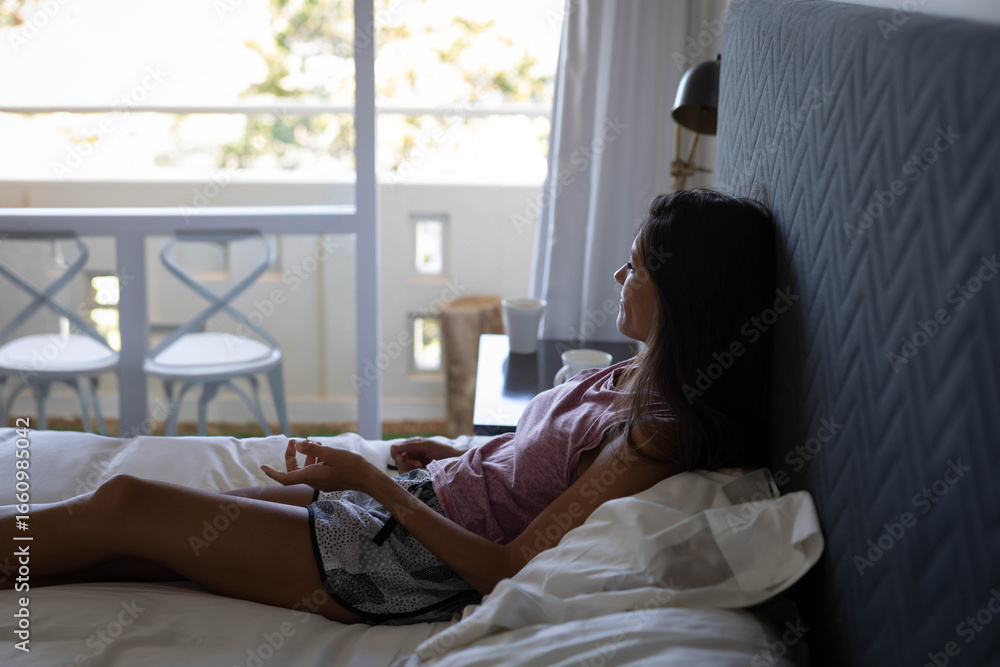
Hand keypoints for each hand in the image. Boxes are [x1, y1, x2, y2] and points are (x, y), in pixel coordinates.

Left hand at [261, 439, 376, 492]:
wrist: (368, 479)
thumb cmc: (351, 466)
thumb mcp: (331, 453)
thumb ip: (312, 449)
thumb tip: (297, 445)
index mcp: (311, 476)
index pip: (286, 478)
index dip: (272, 473)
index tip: (262, 467)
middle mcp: (314, 481)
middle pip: (295, 471)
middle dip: (292, 456)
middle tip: (293, 441)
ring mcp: (322, 482)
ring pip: (306, 469)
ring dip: (306, 456)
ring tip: (315, 442)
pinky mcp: (329, 481)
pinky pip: (316, 471)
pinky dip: (316, 460)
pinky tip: (323, 451)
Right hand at [389, 438, 464, 471]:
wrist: (454, 459)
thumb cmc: (442, 449)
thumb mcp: (426, 445)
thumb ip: (410, 446)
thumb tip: (393, 447)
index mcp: (411, 445)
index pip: (394, 450)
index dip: (396, 455)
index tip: (403, 458)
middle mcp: (410, 454)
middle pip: (397, 461)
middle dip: (406, 463)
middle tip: (419, 464)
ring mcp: (413, 464)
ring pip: (401, 469)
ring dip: (410, 469)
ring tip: (422, 467)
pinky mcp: (417, 473)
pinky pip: (408, 476)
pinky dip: (413, 474)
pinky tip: (422, 472)